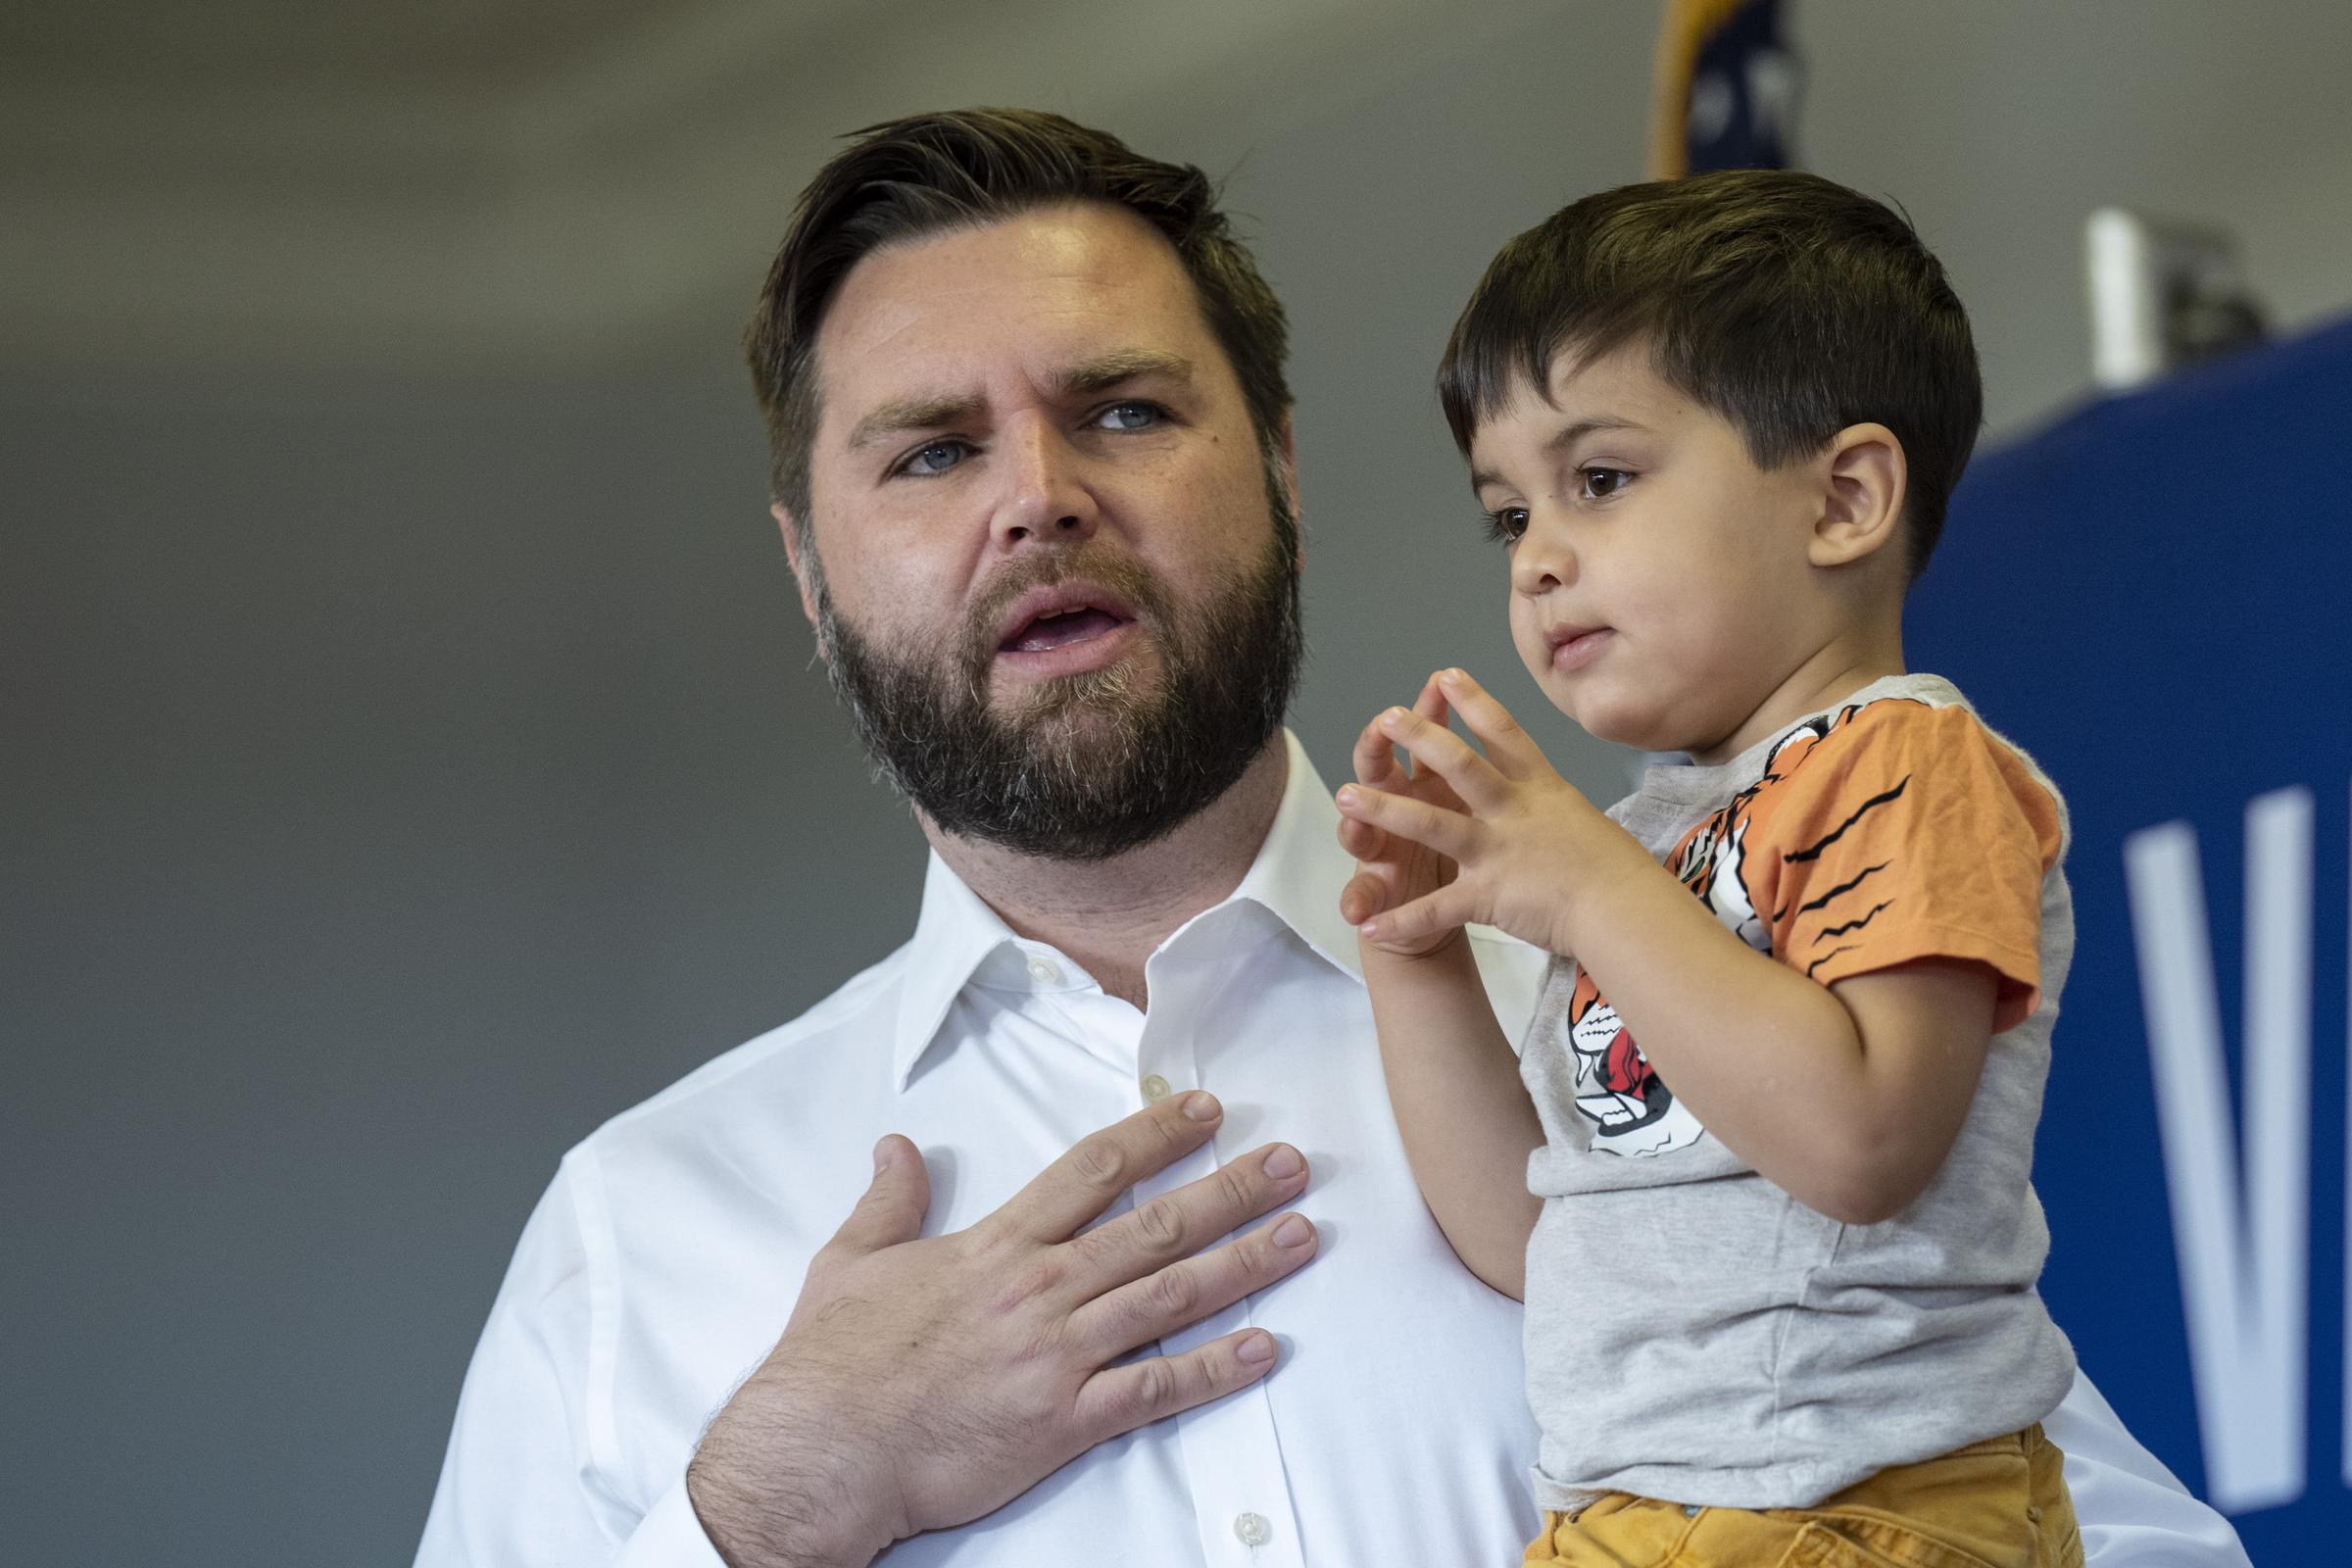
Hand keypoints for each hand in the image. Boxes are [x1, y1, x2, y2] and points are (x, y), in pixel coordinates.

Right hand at [686, 1094, 1317, 1566]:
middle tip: (1291, 1163)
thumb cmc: (832, 1362)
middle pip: (1155, 1225)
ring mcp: (1058, 1355)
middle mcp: (1039, 1290)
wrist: (823, 1450)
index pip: (1092, 1171)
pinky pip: (1156, 1390)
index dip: (1156, 1136)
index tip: (1205, 1111)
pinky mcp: (1065, 1420)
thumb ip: (888, 1201)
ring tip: (1302, 1234)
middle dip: (1231, 1190)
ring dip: (1245, 1262)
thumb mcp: (850, 1261)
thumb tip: (896, 1147)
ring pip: (1171, 1296)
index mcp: (995, 1247)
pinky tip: (1265, 1349)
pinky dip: (1216, 1370)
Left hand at [1334, 668, 1635, 956]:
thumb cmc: (1615, 870)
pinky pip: (1436, 908)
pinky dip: (1400, 919)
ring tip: (1344, 797)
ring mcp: (1498, 851)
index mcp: (1540, 789)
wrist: (1625, 909)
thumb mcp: (1584, 820)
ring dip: (1383, 810)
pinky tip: (1366, 925)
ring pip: (1430, 824)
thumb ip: (1553, 807)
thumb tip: (1548, 805)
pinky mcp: (1489, 895)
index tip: (1445, 674)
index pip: (1503, 734)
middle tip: (1386, 715)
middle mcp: (1514, 811)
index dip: (1473, 702)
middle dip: (1420, 737)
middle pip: (1460, 764)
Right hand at [1338, 672, 1470, 957]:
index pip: (1419, 738)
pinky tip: (1356, 913)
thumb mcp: (1467, 810)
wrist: (1449, 912)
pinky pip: (1363, 898)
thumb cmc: (1461, 849)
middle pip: (1378, 772)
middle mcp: (1394, 809)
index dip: (1426, 713)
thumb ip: (1462, 769)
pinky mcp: (1377, 891)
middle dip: (1377, 749)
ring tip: (1347, 812)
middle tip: (1381, 727)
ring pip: (1360, 831)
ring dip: (1354, 821)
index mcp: (1425, 785)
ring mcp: (1381, 850)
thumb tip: (1481, 721)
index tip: (1437, 685)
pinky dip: (1358, 904)